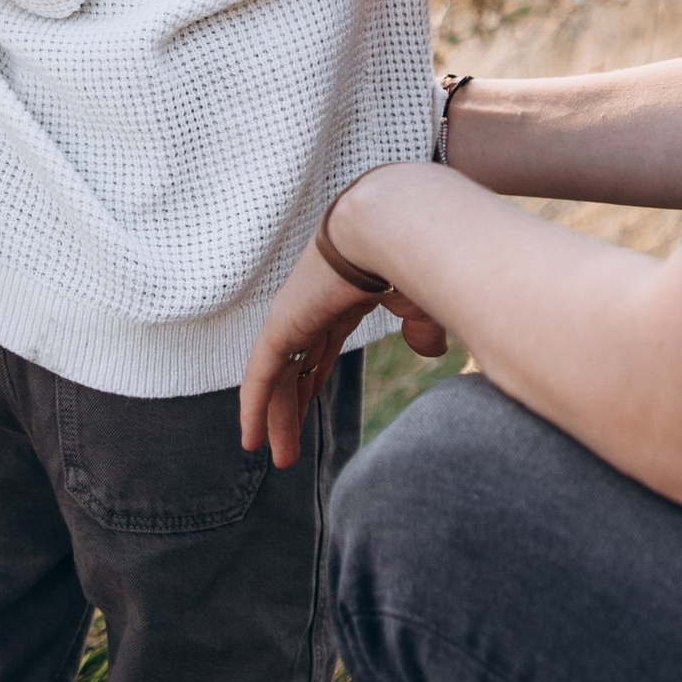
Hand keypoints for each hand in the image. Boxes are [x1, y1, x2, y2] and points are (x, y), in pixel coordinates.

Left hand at [240, 226, 449, 470]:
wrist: (393, 225)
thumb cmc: (415, 254)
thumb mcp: (421, 299)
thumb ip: (421, 326)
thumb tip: (430, 352)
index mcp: (344, 298)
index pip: (320, 346)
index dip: (313, 378)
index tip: (311, 404)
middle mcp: (313, 306)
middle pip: (297, 365)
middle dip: (292, 405)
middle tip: (289, 445)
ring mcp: (294, 314)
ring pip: (277, 377)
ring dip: (276, 418)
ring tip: (277, 456)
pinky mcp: (282, 325)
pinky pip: (262, 375)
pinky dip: (254, 407)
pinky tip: (251, 438)